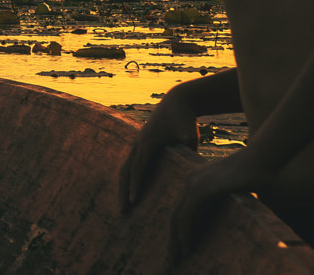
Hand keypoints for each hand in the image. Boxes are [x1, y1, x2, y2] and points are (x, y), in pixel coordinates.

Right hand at [119, 95, 197, 211]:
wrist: (176, 100)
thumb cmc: (186, 119)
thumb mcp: (190, 134)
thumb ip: (187, 150)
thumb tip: (191, 171)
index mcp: (149, 142)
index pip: (139, 168)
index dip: (136, 185)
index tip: (133, 202)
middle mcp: (138, 143)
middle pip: (125, 171)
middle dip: (123, 192)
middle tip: (123, 212)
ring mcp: (137, 142)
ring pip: (125, 168)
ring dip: (122, 187)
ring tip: (124, 206)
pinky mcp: (139, 143)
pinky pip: (130, 164)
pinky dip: (127, 179)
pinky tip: (129, 192)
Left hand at [167, 147, 271, 262]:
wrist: (262, 158)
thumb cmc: (256, 174)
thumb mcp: (234, 190)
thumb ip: (224, 201)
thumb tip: (225, 219)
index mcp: (196, 180)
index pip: (181, 209)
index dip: (178, 230)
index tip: (178, 247)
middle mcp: (190, 180)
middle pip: (175, 214)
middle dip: (173, 238)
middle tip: (172, 258)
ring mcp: (194, 182)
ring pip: (178, 216)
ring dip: (176, 239)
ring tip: (177, 257)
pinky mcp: (202, 188)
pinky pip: (188, 214)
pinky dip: (185, 231)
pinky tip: (186, 246)